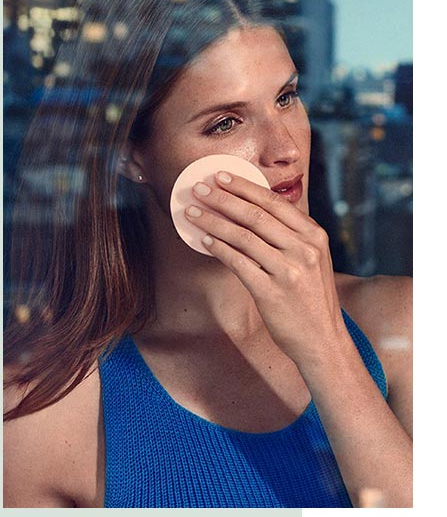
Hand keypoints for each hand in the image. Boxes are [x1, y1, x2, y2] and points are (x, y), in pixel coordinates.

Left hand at [185, 170, 348, 367]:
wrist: (323, 340)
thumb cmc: (311, 298)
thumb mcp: (313, 259)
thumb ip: (291, 235)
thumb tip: (252, 210)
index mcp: (314, 235)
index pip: (274, 202)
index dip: (244, 187)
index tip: (221, 176)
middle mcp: (304, 249)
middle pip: (255, 215)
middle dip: (223, 198)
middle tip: (199, 188)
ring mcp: (288, 270)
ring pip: (243, 237)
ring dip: (213, 221)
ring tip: (193, 212)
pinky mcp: (271, 292)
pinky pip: (238, 263)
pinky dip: (219, 249)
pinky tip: (204, 240)